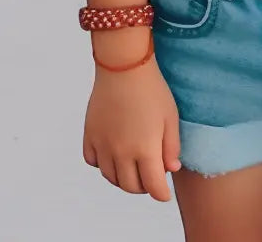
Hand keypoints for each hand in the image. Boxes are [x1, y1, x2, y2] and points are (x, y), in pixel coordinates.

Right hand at [83, 34, 180, 200]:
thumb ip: (171, 147)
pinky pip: (92, 161)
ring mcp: (102, 144)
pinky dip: (102, 164)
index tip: (164, 194)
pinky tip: (113, 155)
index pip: (153, 186)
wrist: (123, 67)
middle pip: (130, 186)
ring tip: (133, 169)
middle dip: (143, 187)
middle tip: (151, 179)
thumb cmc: (152, 90)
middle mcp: (121, 152)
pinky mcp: (90, 134)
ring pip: (110, 177)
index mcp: (145, 149)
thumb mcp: (171, 118)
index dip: (161, 194)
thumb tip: (170, 169)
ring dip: (123, 179)